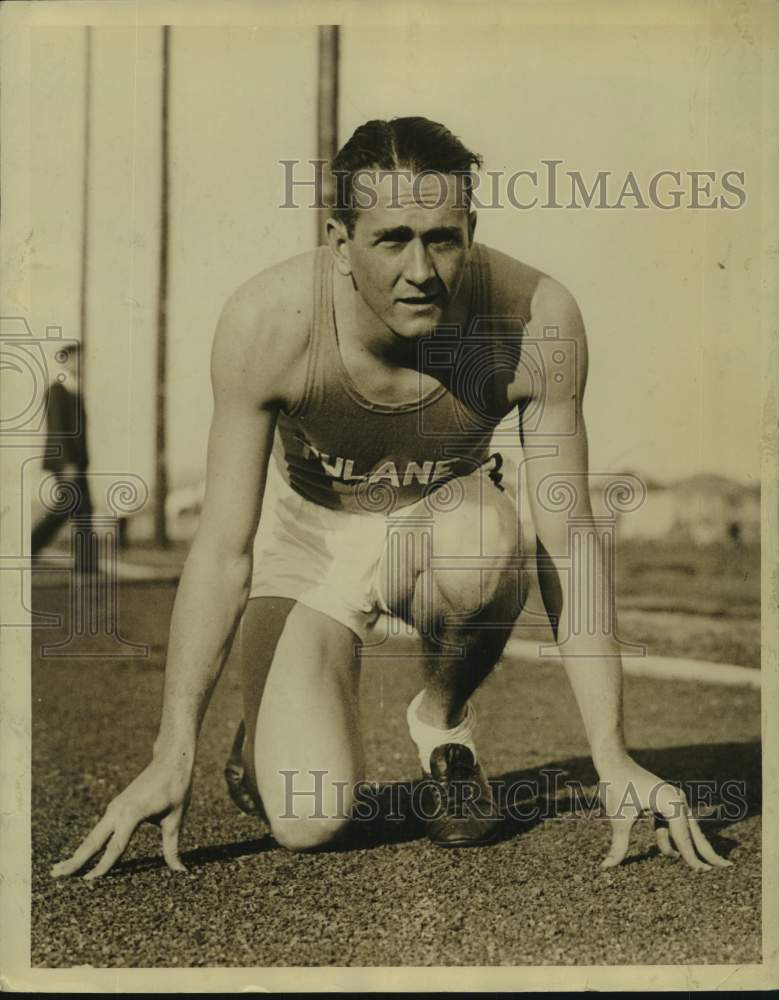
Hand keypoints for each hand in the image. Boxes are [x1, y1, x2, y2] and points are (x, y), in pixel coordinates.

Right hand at [51, 757, 191, 879]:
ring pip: (93, 835)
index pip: (115, 846)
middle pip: (93, 841)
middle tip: (56, 874)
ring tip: (60, 869)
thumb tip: (181, 871)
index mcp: (133, 813)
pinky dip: (89, 844)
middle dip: (76, 859)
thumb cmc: (176, 788)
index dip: (103, 865)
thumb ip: (172, 847)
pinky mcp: (117, 807)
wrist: (171, 760)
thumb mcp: (176, 818)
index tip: (90, 881)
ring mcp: (115, 808)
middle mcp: (118, 810)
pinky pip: (101, 829)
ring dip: (78, 852)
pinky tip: (83, 855)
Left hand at [597, 755, 732, 871]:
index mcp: (670, 803)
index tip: (703, 873)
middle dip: (707, 852)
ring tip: (702, 866)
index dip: (692, 858)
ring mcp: (673, 798)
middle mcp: (677, 800)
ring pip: (685, 828)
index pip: (683, 837)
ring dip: (686, 846)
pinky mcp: (666, 799)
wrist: (614, 760)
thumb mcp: (619, 818)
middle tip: (726, 866)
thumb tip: (607, 866)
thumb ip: (618, 845)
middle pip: (694, 832)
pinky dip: (671, 837)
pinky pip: (673, 823)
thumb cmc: (616, 785)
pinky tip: (670, 853)